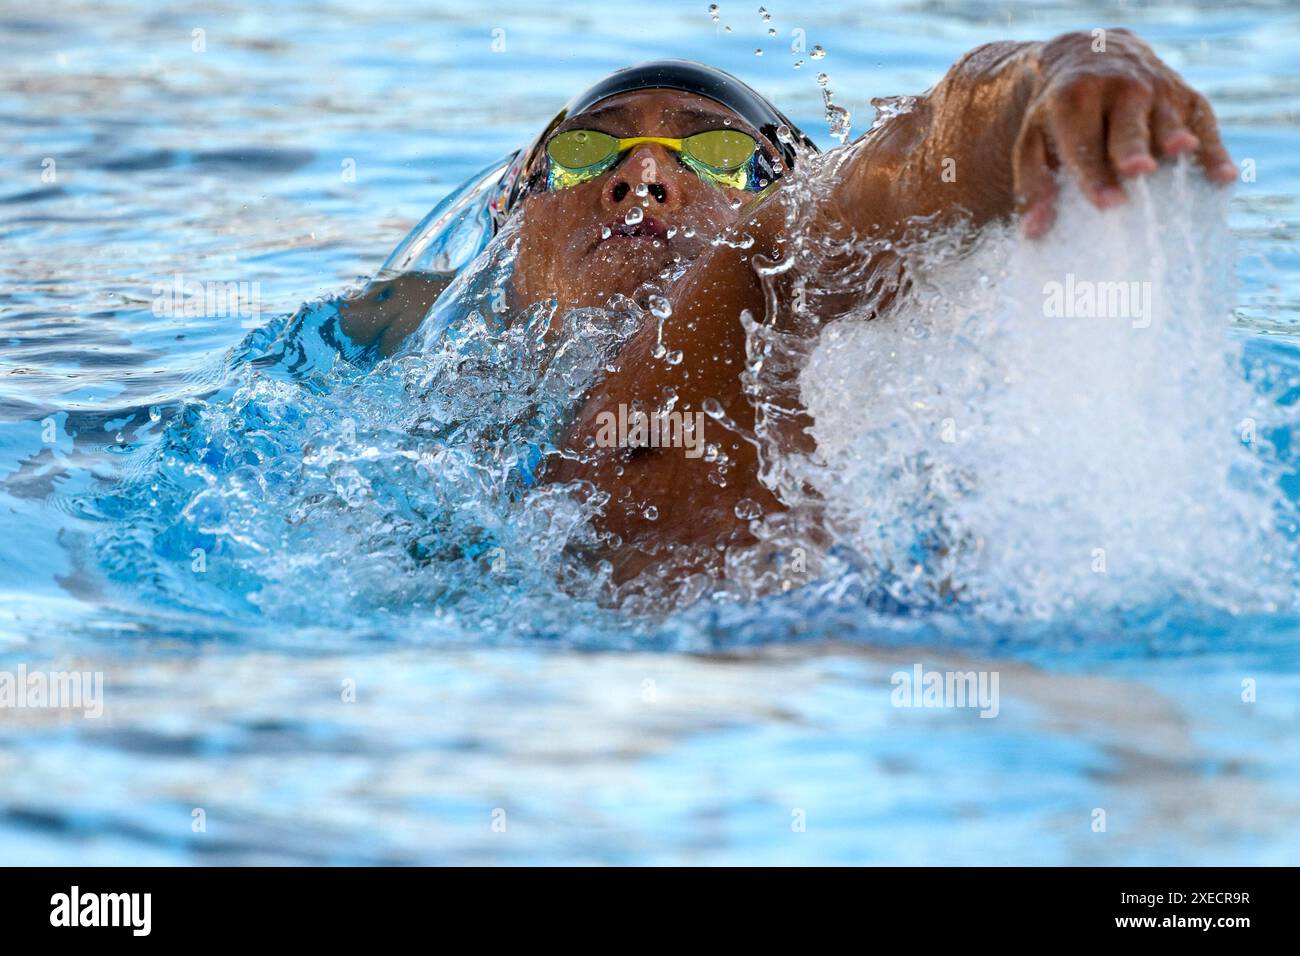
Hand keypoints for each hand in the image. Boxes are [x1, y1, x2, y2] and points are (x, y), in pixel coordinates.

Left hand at [1014, 28, 1236, 237]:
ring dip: (1175, 138)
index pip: (1083, 143)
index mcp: (1075, 99)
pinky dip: (1213, 148)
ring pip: (1167, 119)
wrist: (1093, 56)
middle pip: (1126, 126)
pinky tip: (1223, 177)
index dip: (1093, 174)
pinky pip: (1203, 121)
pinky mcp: (1186, 94)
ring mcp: (1157, 88)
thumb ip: (1033, 186)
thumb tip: (1033, 232)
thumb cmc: (1059, 116)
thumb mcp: (1033, 142)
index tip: (1106, 204)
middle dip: (1130, 148)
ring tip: (1182, 156)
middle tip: (1137, 172)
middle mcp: (1118, 88)